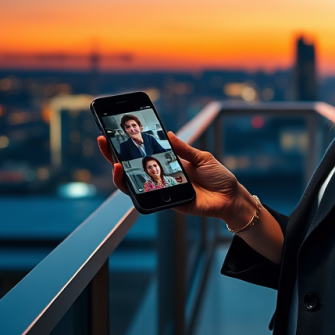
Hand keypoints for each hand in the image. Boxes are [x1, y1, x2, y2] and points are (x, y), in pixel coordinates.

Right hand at [97, 132, 247, 221]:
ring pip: (134, 185)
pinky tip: (132, 179)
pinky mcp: (168, 203)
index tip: (115, 130)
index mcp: (169, 163)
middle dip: (114, 155)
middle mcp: (162, 176)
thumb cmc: (219, 177)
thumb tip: (167, 133)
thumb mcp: (202, 157)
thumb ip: (183, 148)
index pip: (144, 153)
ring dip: (120, 176)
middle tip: (104, 141)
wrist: (231, 198)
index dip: (129, 144)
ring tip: (115, 164)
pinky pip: (149, 198)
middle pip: (132, 168)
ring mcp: (163, 190)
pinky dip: (138, 190)